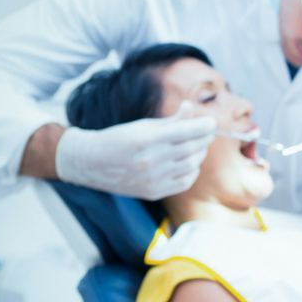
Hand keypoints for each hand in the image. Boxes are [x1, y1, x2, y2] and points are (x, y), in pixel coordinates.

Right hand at [55, 100, 215, 199]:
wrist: (89, 163)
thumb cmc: (118, 139)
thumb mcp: (143, 125)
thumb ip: (171, 120)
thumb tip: (192, 108)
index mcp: (147, 139)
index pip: (187, 131)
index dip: (204, 126)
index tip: (212, 122)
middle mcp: (150, 160)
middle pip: (192, 148)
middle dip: (204, 138)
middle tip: (206, 132)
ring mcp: (152, 179)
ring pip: (192, 164)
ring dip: (199, 153)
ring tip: (196, 146)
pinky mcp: (153, 192)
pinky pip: (185, 182)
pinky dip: (192, 171)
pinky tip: (188, 163)